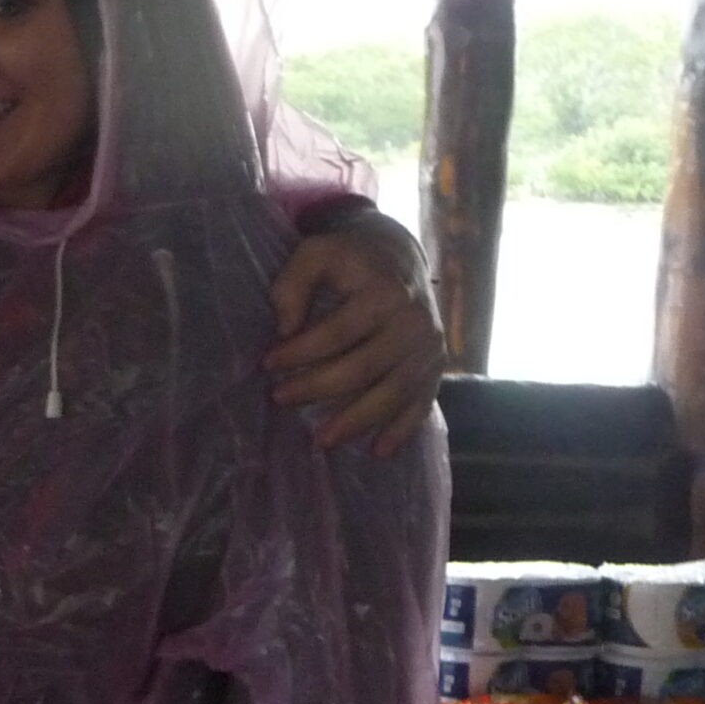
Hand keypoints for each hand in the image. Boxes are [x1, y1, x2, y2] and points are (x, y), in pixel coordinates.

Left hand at [267, 207, 445, 455]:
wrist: (399, 255)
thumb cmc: (349, 257)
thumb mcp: (315, 252)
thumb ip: (293, 284)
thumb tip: (285, 329)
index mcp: (386, 293)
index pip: (337, 332)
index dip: (300, 352)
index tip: (267, 363)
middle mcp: (414, 322)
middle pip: (362, 368)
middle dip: (317, 388)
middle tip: (279, 399)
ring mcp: (430, 348)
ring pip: (391, 394)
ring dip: (355, 421)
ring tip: (320, 440)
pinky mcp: (437, 366)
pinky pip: (421, 403)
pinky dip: (401, 429)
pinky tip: (378, 450)